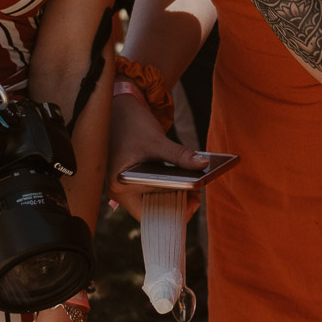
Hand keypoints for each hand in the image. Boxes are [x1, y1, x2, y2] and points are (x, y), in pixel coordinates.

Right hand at [106, 92, 203, 219]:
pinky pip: (154, 188)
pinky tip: (184, 176)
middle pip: (153, 208)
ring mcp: (127, 185)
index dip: (173, 212)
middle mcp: (120, 191)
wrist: (118, 107)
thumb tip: (204, 165)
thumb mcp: (156, 141)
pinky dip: (169, 185)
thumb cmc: (130, 123)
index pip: (148, 214)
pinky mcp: (135, 177)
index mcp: (119, 188)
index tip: (193, 201)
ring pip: (155, 198)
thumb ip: (180, 155)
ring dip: (174, 193)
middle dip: (177, 202)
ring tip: (194, 185)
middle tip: (197, 193)